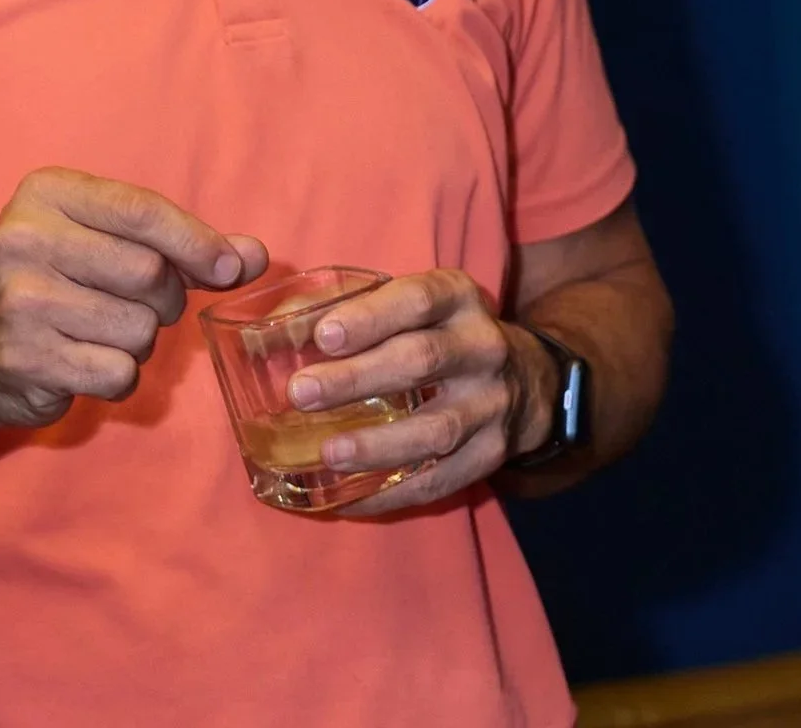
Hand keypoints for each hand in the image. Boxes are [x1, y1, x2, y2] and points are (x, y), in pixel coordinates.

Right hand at [0, 168, 268, 431]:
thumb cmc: (56, 284)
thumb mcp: (110, 243)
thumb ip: (186, 245)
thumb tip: (256, 256)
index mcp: (46, 194)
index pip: (143, 211)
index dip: (197, 242)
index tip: (230, 267)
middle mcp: (23, 240)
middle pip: (149, 273)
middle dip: (164, 298)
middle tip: (135, 304)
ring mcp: (18, 302)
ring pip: (140, 327)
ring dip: (140, 341)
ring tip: (98, 333)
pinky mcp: (22, 360)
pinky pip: (118, 372)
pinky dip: (118, 377)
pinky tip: (83, 365)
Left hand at [284, 270, 542, 514]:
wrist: (525, 379)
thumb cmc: (440, 335)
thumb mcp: (414, 304)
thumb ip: (350, 307)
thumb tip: (275, 326)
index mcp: (459, 300)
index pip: (419, 300)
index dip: (371, 317)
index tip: (324, 336)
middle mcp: (483, 347)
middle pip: (422, 360)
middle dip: (357, 378)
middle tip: (301, 393)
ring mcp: (492, 404)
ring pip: (436, 429)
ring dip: (378, 445)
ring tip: (328, 453)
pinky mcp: (491, 454)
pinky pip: (439, 482)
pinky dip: (390, 495)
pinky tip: (345, 499)